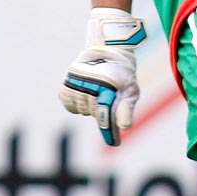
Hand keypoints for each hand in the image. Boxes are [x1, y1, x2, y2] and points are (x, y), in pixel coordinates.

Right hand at [58, 8, 146, 144]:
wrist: (106, 51)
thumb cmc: (122, 74)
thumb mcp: (130, 89)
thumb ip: (126, 108)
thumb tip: (124, 127)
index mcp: (108, 84)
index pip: (106, 113)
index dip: (110, 131)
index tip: (116, 144)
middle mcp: (90, 84)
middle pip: (95, 114)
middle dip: (102, 111)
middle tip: (106, 98)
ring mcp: (76, 84)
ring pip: (83, 111)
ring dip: (90, 108)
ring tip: (96, 93)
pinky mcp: (66, 86)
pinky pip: (70, 107)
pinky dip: (77, 105)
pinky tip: (85, 95)